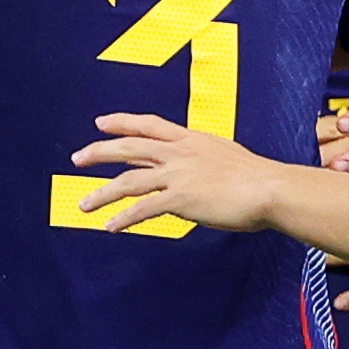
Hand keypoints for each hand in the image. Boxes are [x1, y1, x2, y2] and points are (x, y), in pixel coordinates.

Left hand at [69, 113, 282, 231]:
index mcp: (191, 140)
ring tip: (83, 204)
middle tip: (77, 157)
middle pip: (130, 147)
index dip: (123, 122)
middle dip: (99, 151)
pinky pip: (143, 209)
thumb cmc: (257, 178)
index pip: (149, 125)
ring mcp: (179, 175)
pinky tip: (111, 226)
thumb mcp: (225, 156)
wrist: (271, 189)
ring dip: (102, 193)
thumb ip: (202, 160)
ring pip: (129, 181)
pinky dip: (124, 219)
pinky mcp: (181, 199)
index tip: (101, 122)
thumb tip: (191, 171)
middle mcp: (180, 153)